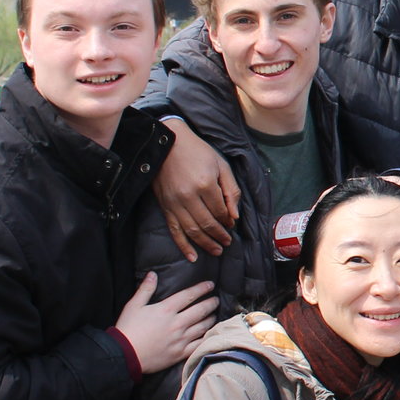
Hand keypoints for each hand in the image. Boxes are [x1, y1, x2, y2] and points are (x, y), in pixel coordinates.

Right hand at [115, 273, 217, 374]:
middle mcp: (177, 323)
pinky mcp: (180, 353)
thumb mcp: (133, 305)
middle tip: (216, 299)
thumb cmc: (128, 329)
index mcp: (166, 309)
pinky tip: (211, 333)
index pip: (189, 295)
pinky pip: (199, 344)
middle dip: (211, 303)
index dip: (201, 288)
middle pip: (200, 310)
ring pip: (203, 326)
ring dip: (211, 319)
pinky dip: (207, 337)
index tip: (210, 285)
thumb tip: (153, 274)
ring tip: (214, 314)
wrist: (125, 355)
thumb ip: (145, 289)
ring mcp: (180, 339)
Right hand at [156, 119, 240, 258]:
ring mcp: (175, 203)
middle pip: (207, 224)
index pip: (220, 211)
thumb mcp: (221, 165)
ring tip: (216, 251)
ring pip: (192, 231)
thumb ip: (231, 190)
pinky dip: (183, 246)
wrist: (168, 143)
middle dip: (220, 236)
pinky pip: (174, 230)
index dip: (228, 221)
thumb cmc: (198, 152)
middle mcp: (189, 196)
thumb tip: (234, 216)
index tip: (232, 225)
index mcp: (205, 184)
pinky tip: (192, 256)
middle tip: (227, 243)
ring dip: (206, 244)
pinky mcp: (165, 207)